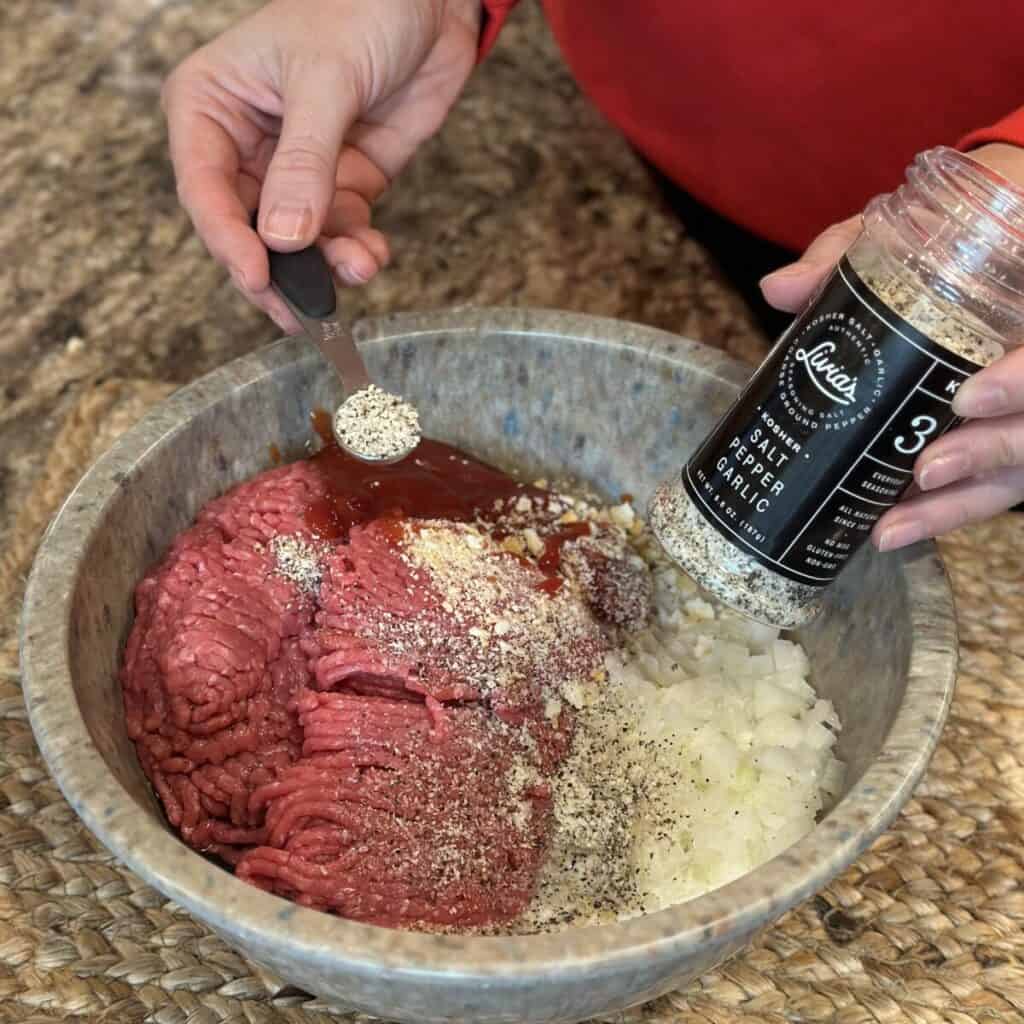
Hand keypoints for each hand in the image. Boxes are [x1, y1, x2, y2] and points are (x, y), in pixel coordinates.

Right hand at [162, 0, 480, 330]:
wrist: (429, 2)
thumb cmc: (361, 7)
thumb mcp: (325, 80)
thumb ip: (304, 162)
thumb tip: (284, 239)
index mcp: (212, 106)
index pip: (204, 188)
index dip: (229, 241)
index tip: (259, 278)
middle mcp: (247, 146)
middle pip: (248, 229)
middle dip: (279, 272)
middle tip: (303, 312)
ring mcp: (297, 171)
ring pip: (298, 243)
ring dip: (327, 266)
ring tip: (359, 268)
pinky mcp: (344, 184)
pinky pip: (341, 233)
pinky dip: (356, 252)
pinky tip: (371, 256)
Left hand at [759, 143, 1023, 549]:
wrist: (1009, 223)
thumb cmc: (972, 221)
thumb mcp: (921, 223)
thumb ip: (852, 252)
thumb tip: (777, 290)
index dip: (1022, 382)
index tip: (965, 398)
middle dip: (986, 455)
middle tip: (925, 472)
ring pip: (1020, 470)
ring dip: (959, 505)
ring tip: (892, 524)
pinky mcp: (1011, 434)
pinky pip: (993, 488)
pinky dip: (944, 515)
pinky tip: (891, 533)